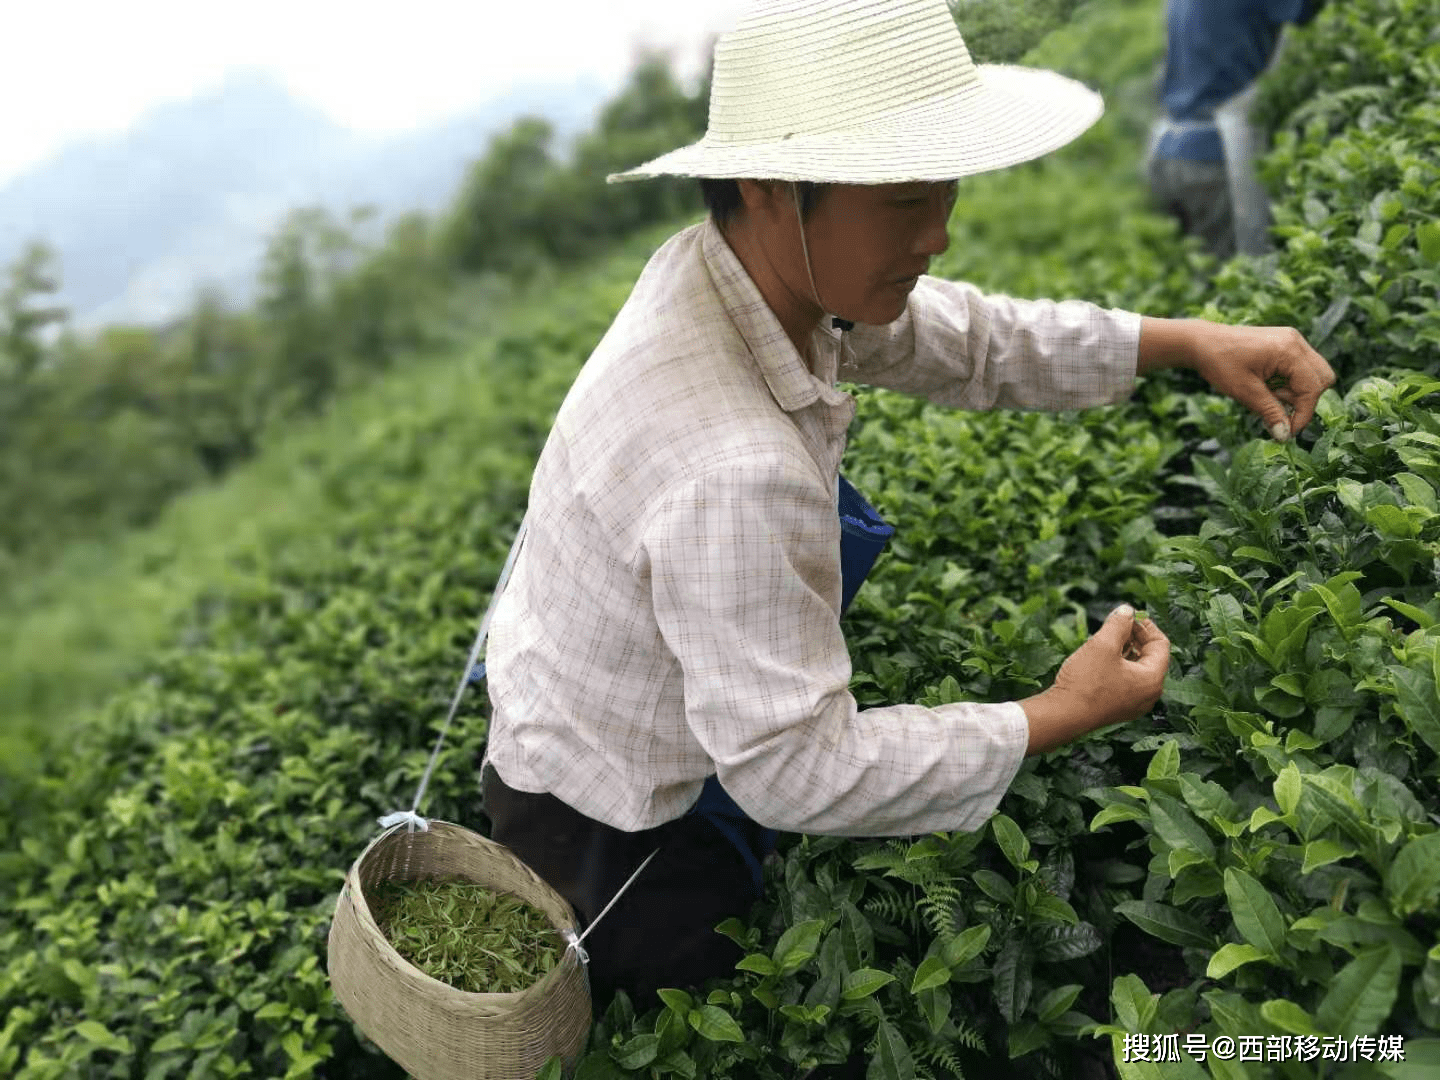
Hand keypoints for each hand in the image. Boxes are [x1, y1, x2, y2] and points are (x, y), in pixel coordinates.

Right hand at [1020, 605, 1169, 753]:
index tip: (1128, 616)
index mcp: (1152, 679)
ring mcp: (1134, 704)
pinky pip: (1127, 681)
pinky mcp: (1119, 708)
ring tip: (1106, 638)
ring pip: (1137, 669)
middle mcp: (1149, 694)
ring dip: (1125, 650)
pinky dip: (1118, 666)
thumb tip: (1127, 610)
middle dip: (1135, 637)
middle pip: (1151, 657)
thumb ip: (1119, 624)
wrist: (1063, 716)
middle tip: (1116, 624)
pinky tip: (1100, 658)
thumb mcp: (1103, 645)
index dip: (1146, 625)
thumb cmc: (1085, 682)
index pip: (1161, 644)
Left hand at [1138, 318, 1336, 440]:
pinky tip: (1268, 384)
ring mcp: (1292, 341)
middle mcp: (1296, 342)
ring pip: (1314, 374)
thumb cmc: (1219, 363)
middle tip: (1276, 406)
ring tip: (1268, 393)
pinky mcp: (1286, 344)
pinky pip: (1301, 368)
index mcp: (1289, 351)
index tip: (1287, 431)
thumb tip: (1285, 436)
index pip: (1312, 388)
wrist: (1202, 342)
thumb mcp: (1245, 392)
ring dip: (1296, 391)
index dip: (1303, 413)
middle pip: (1323, 378)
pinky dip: (1290, 382)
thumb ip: (1270, 412)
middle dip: (1304, 400)